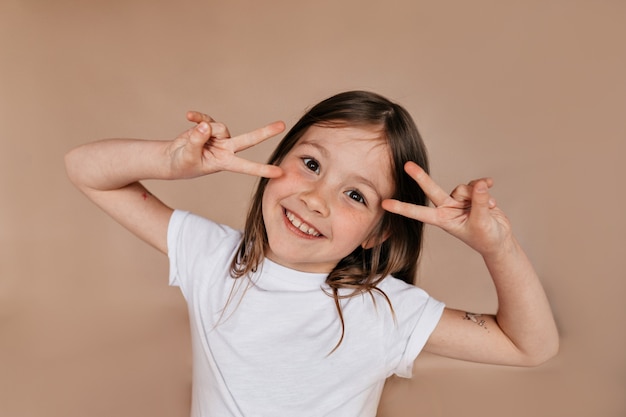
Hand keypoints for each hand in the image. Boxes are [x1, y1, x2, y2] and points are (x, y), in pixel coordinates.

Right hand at [166, 111, 284, 178]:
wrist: (171, 159)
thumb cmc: (182, 164)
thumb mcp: (187, 156)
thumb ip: (196, 141)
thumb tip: (205, 126)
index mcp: (224, 162)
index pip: (246, 166)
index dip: (262, 169)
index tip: (279, 173)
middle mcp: (226, 149)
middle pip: (248, 139)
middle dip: (265, 132)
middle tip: (282, 125)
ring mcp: (218, 137)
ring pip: (218, 127)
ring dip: (203, 132)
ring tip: (190, 142)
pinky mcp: (208, 127)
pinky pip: (206, 118)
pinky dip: (197, 117)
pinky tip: (189, 116)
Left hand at [382, 161, 512, 256]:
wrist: (498, 239)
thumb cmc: (486, 238)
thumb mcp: (482, 223)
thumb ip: (479, 202)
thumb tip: (479, 184)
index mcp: (442, 219)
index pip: (419, 213)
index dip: (402, 208)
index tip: (385, 204)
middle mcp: (447, 207)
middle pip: (432, 189)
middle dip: (420, 177)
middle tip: (407, 165)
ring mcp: (458, 200)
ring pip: (463, 187)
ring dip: (478, 195)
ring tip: (490, 207)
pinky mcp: (472, 194)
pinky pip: (476, 183)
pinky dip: (485, 186)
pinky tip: (491, 185)